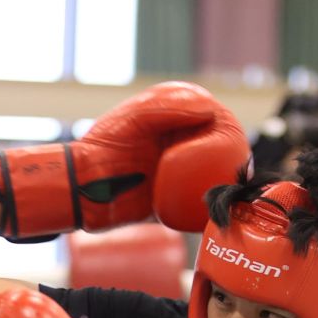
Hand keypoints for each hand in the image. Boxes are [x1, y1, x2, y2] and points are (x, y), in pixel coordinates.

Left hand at [0, 83, 248, 238]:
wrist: (79, 187)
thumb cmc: (102, 146)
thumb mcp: (136, 118)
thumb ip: (169, 107)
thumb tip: (209, 111)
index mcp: (174, 123)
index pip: (213, 118)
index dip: (226, 125)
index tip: (230, 136)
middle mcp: (178, 149)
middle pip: (220, 150)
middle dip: (233, 157)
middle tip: (238, 166)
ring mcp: (175, 177)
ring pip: (212, 178)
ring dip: (226, 182)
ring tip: (232, 187)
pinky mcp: (168, 205)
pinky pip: (195, 208)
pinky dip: (208, 209)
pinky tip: (218, 209)